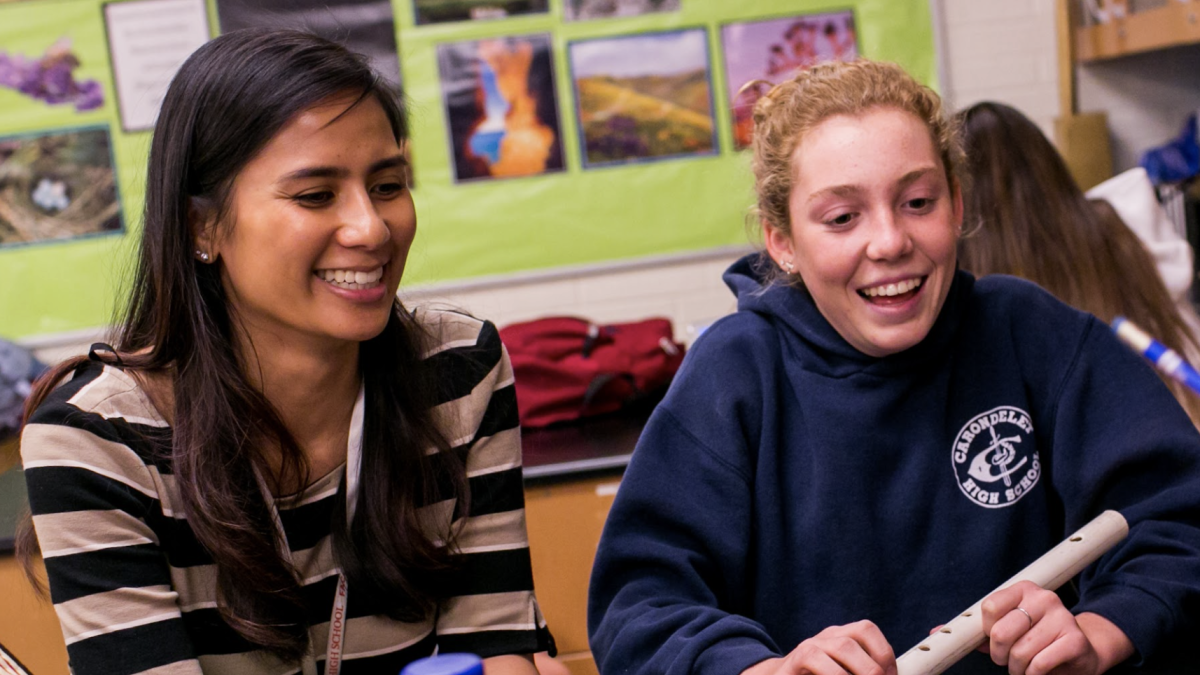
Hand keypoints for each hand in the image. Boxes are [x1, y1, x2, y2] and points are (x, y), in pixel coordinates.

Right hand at [742, 620, 895, 674]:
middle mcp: (823, 638)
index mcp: (840, 636)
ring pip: (837, 648)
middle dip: (871, 670)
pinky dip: (833, 674)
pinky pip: (813, 660)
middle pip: (850, 641)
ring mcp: (806, 649)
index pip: (866, 629)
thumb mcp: (844, 670)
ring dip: (854, 673)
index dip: (884, 654)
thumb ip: (862, 669)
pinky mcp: (791, 664)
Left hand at [980, 581, 1132, 674]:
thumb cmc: (1039, 639)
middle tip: (1006, 660)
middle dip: (999, 655)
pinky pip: (1039, 664)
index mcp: (1024, 590)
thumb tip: (955, 635)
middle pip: (1001, 632)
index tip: (994, 639)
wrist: (1079, 651)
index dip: (987, 630)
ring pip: (1020, 652)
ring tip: (1023, 667)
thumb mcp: (1012, 629)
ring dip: (1017, 668)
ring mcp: (1062, 617)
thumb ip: (987, 630)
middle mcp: (1044, 598)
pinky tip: (1037, 672)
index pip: (990, 607)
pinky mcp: (1075, 640)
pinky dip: (1032, 674)